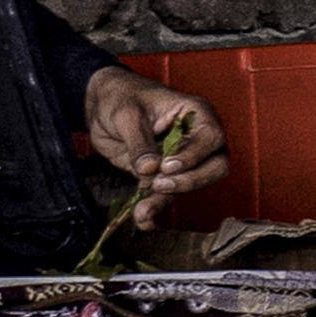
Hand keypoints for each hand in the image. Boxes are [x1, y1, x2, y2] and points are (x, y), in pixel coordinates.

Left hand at [86, 68, 229, 227]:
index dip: (194, 156)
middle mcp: (195, 138)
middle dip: (190, 181)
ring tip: (142, 211)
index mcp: (195, 114)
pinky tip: (143, 219)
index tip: (168, 166)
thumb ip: (140, 142)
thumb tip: (150, 169)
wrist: (101, 104)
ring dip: (166, 199)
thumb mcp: (127, 115)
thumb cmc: (121, 97)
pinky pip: (166, 193)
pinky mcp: (162, 173)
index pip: (210, 139)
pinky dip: (154, 206)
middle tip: (159, 184)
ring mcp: (181, 158)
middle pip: (214, 166)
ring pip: (189, 184)